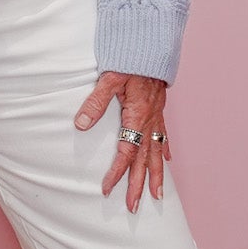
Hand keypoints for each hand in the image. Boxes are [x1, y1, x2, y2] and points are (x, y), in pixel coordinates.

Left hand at [74, 71, 171, 210]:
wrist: (152, 41)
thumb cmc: (130, 58)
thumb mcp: (109, 77)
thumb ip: (95, 103)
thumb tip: (80, 125)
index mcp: (137, 115)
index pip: (126, 151)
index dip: (117, 172)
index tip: (107, 189)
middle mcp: (150, 120)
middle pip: (144, 159)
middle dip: (138, 185)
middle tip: (133, 207)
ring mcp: (157, 116)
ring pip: (158, 152)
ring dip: (157, 175)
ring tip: (158, 196)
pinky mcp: (160, 109)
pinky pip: (164, 135)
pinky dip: (165, 150)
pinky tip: (167, 161)